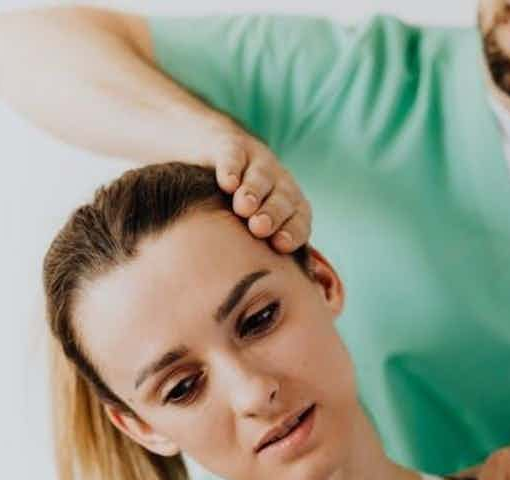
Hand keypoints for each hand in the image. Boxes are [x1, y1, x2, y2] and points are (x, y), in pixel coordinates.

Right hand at [205, 125, 312, 253]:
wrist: (209, 157)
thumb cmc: (231, 213)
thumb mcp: (247, 236)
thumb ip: (261, 262)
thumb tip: (274, 303)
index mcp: (291, 207)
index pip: (300, 220)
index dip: (293, 231)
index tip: (280, 245)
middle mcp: (279, 184)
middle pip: (284, 198)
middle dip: (274, 212)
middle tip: (260, 228)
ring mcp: (258, 163)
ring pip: (263, 176)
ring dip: (255, 191)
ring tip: (243, 205)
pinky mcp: (232, 146)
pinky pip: (235, 155)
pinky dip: (232, 166)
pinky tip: (226, 180)